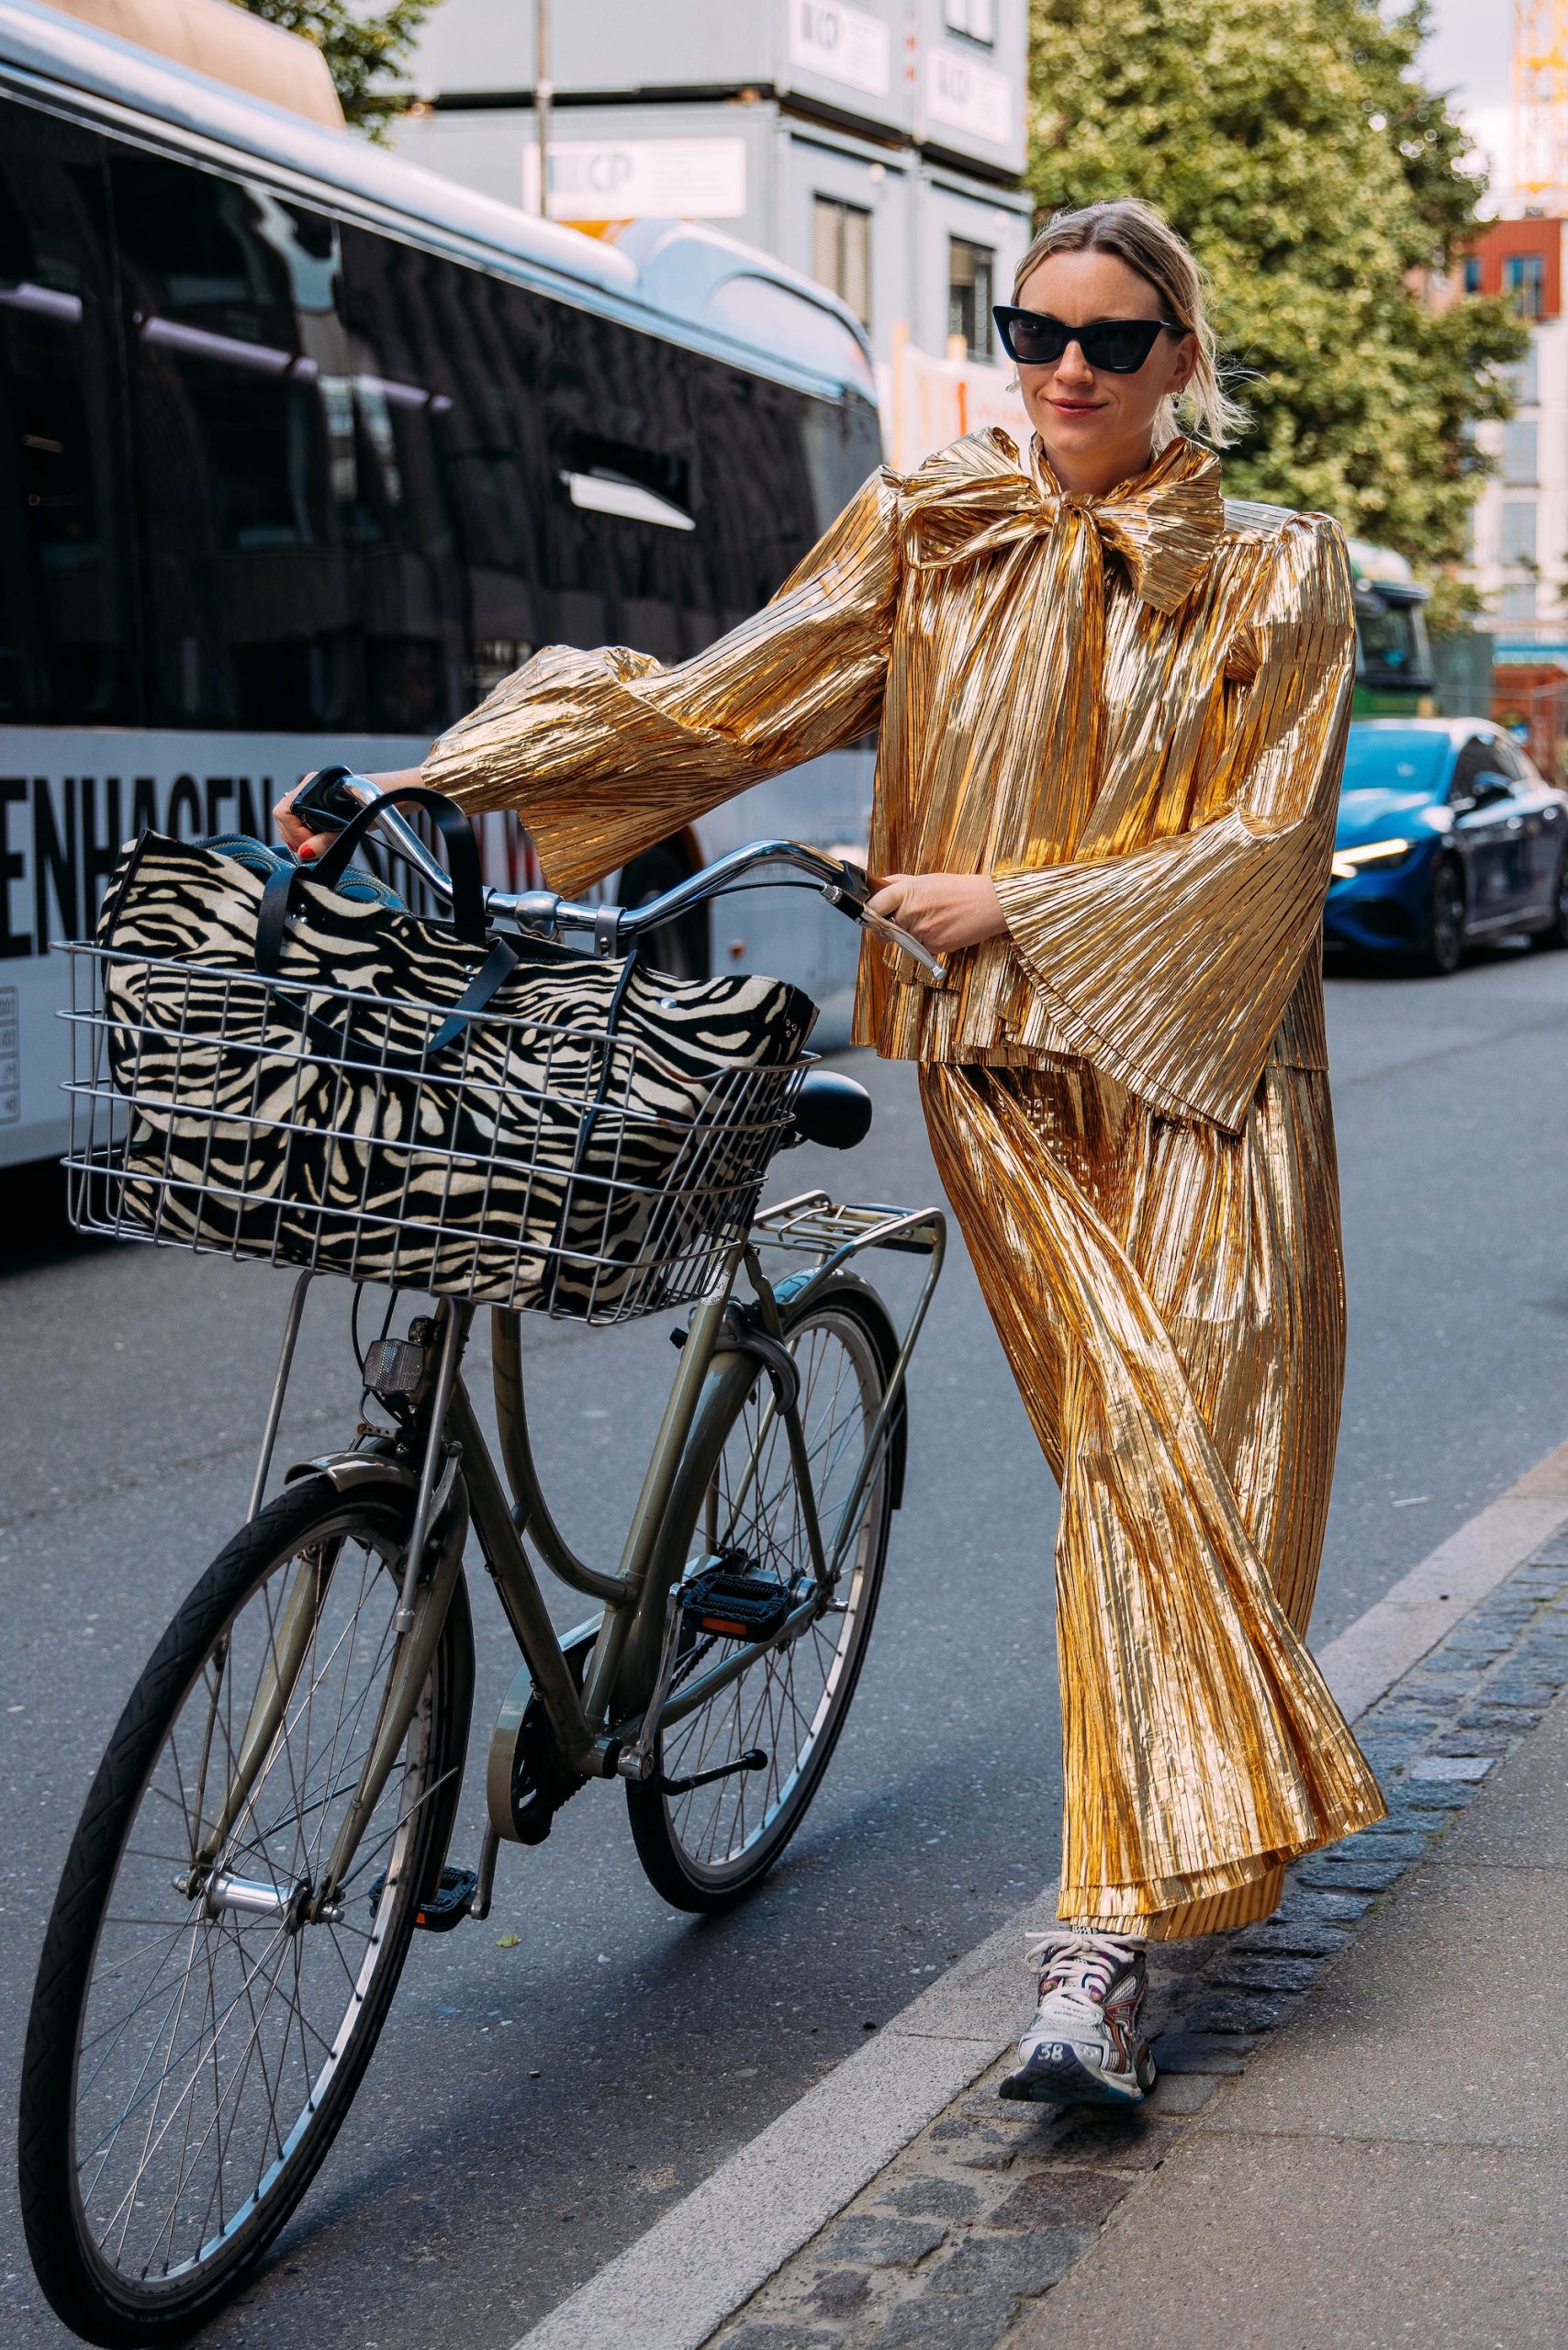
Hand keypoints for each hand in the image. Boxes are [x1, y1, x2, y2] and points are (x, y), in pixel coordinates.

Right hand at [272, 765, 422, 860]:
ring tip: (316, 846)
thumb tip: (305, 852)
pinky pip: (303, 817)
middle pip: (284, 814)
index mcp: (315, 786)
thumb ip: (326, 841)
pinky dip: (307, 831)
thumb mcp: (352, 827)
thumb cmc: (380, 802)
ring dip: (300, 835)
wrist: (397, 793)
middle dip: (295, 836)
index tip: (310, 847)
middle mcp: (311, 786)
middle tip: (312, 850)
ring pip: (292, 817)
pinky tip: (319, 839)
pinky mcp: (321, 800)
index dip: (294, 834)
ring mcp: (315, 792)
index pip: (284, 811)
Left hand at [864, 871, 1005, 954]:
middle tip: (899, 920)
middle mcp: (910, 912)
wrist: (989, 904)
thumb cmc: (958, 889)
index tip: (871, 914)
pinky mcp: (932, 947)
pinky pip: (918, 948)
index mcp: (906, 891)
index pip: (873, 906)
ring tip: (930, 920)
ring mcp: (920, 932)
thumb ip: (900, 884)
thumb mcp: (926, 879)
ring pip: (901, 940)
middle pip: (883, 928)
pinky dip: (924, 942)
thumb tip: (878, 885)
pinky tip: (940, 929)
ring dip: (908, 935)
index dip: (870, 912)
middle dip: (887, 927)